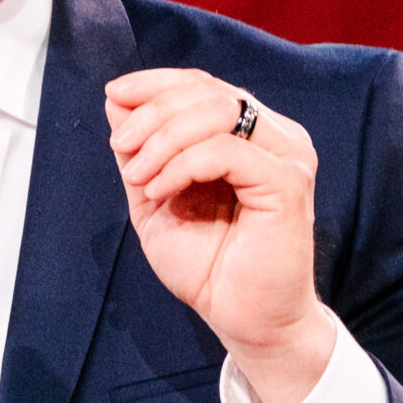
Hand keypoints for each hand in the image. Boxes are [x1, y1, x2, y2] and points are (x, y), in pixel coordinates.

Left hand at [106, 69, 334, 402]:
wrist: (243, 320)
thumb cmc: (208, 265)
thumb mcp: (155, 195)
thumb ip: (140, 149)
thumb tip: (116, 97)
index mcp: (250, 133)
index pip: (203, 83)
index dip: (156, 83)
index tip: (115, 94)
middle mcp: (276, 136)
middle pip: (207, 90)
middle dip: (152, 113)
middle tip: (121, 148)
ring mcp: (287, 157)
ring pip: (217, 111)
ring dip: (163, 139)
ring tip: (141, 178)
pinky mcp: (287, 183)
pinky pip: (225, 151)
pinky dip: (182, 165)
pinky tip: (161, 192)